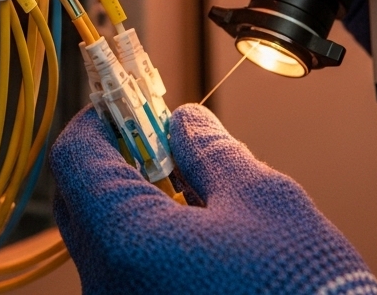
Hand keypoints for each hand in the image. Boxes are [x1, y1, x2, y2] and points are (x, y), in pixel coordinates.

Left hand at [50, 104, 376, 294]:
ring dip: (135, 200)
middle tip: (162, 138)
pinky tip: (197, 233)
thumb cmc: (301, 290)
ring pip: (103, 239)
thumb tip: (184, 122)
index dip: (100, 117)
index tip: (129, 100)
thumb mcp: (264, 201)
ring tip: (192, 185)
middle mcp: (106, 284)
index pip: (75, 156)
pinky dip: (148, 240)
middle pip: (81, 199)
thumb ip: (211, 152)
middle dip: (117, 158)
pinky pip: (125, 272)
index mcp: (125, 240)